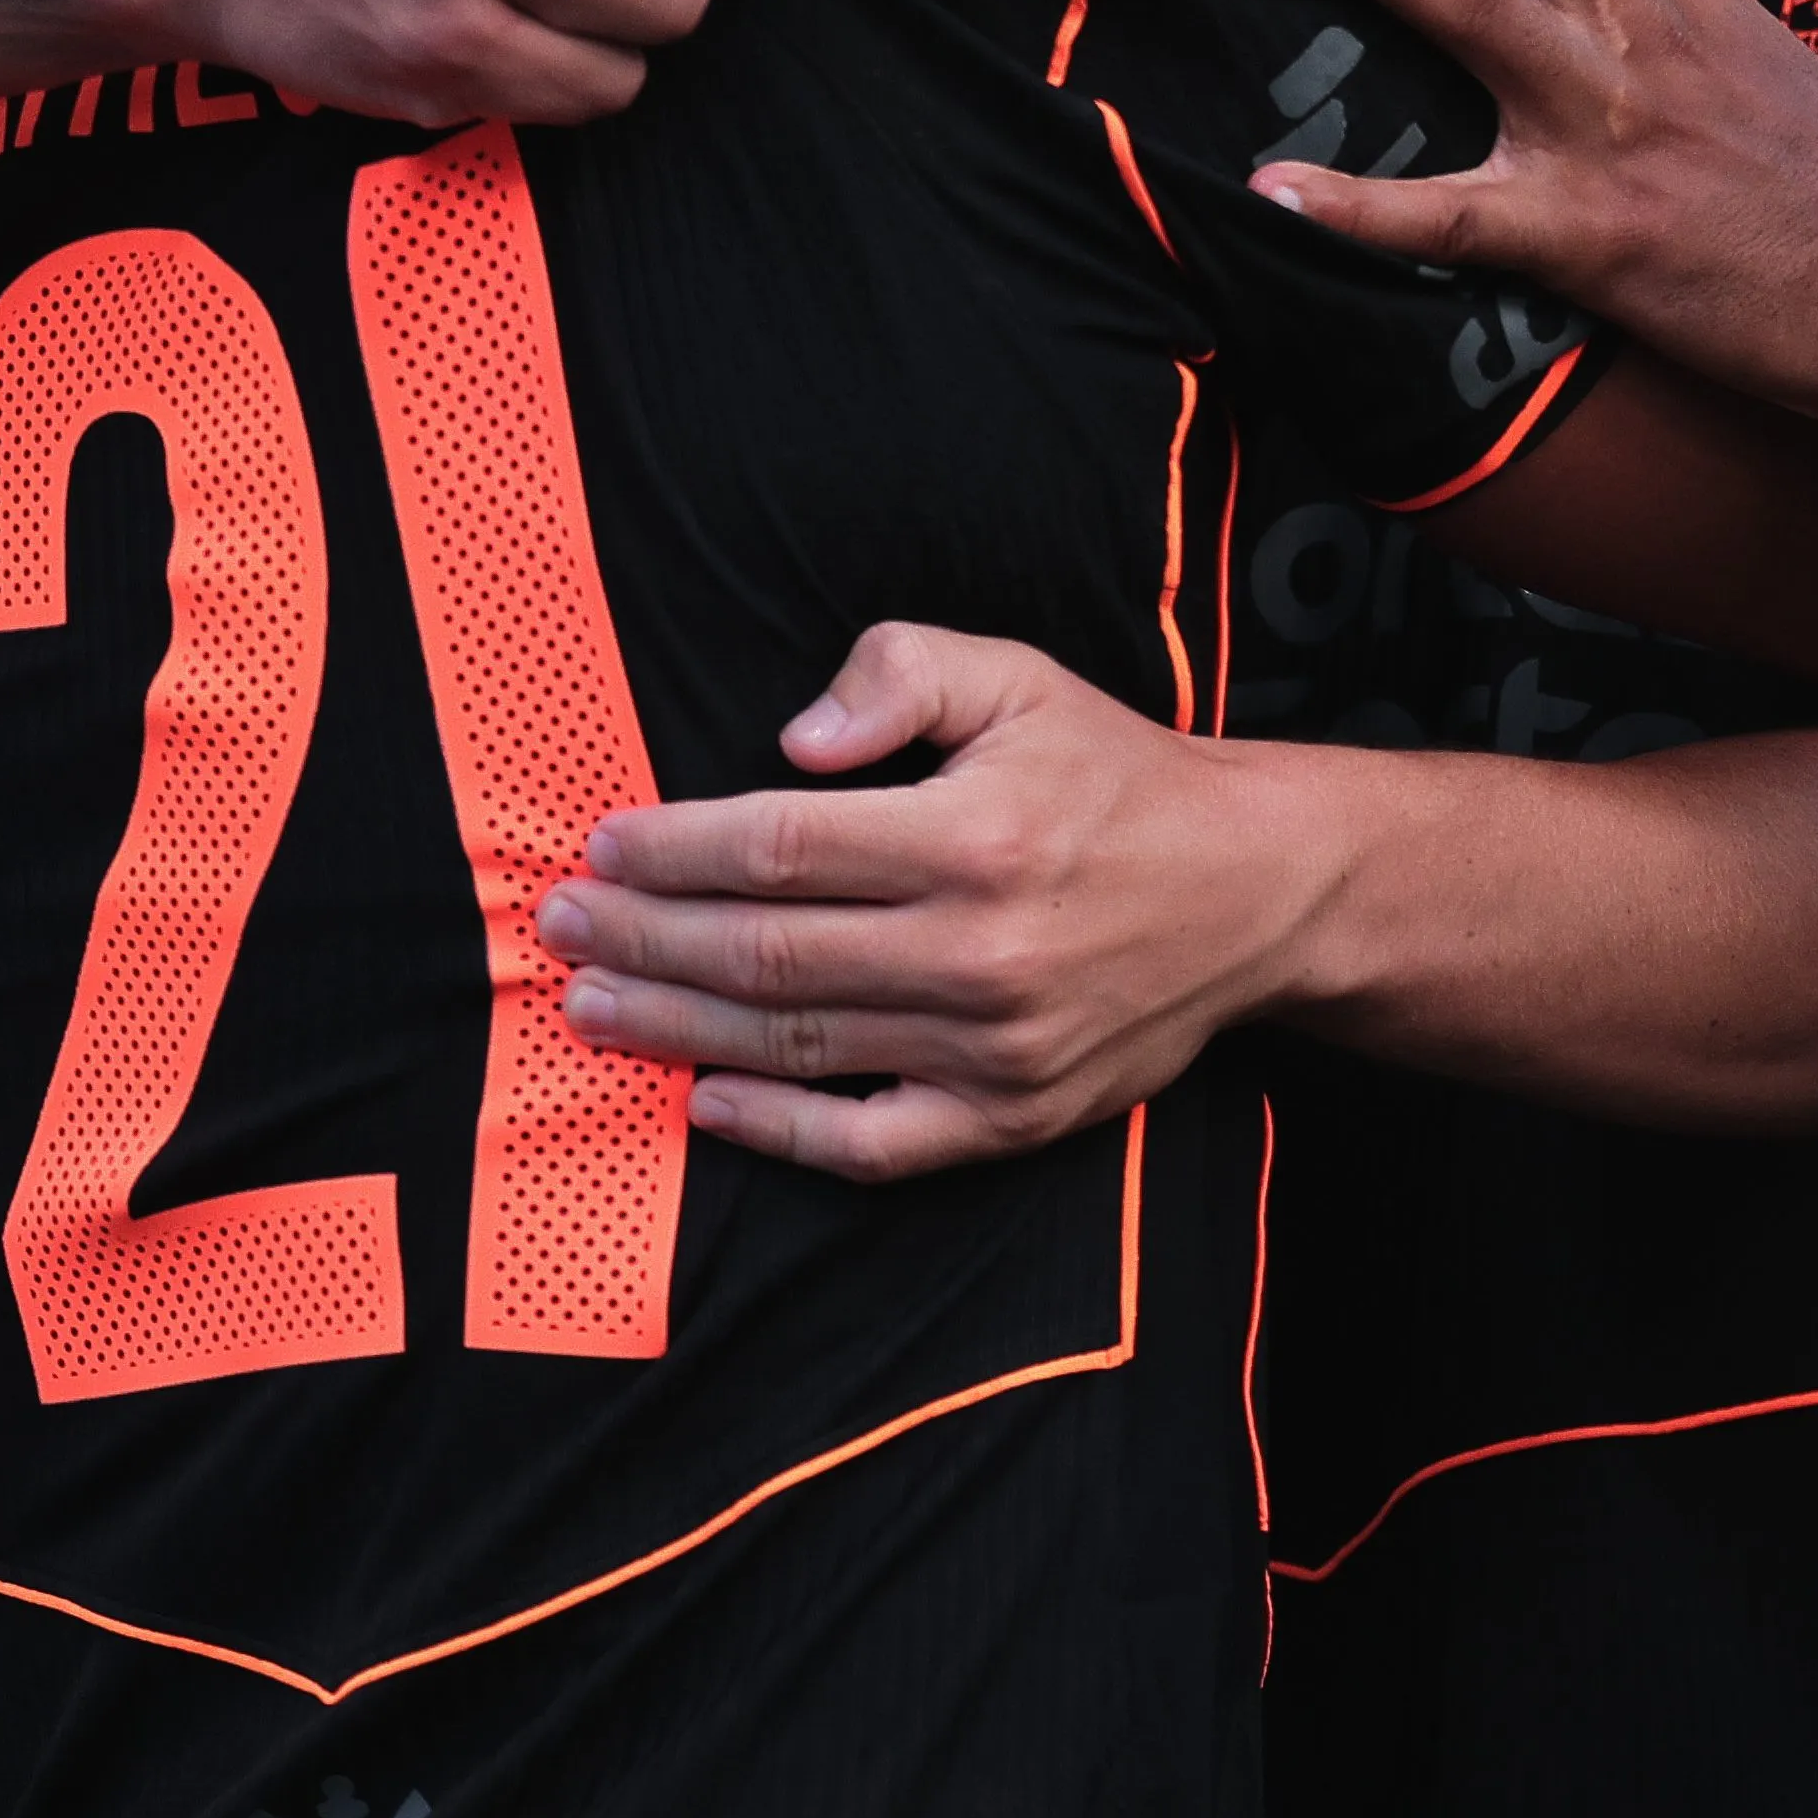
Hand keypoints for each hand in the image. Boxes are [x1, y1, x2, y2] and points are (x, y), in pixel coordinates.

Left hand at [544, 624, 1313, 1179]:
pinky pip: (868, 1141)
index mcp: (976, 835)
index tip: (603, 847)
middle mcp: (980, 948)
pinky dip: (776, 1129)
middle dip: (642, 939)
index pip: (778, 846)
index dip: (672, 850)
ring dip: (674, 1027)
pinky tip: (704, 1101)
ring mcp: (992, 1046)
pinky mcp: (1009, 1116)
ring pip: (794, 1043)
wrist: (1255, 891)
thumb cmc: (1117, 781)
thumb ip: (902, 675)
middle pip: (764, 952)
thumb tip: (790, 743)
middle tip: (561, 929)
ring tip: (592, 1004)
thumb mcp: (1022, 680)